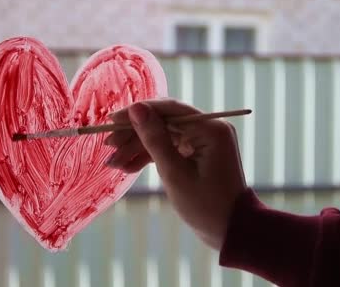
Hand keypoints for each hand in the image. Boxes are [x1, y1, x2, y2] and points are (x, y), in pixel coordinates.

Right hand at [104, 99, 246, 249]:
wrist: (231, 231)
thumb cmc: (206, 205)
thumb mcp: (175, 173)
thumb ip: (154, 139)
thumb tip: (136, 109)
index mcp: (211, 128)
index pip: (169, 109)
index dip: (138, 112)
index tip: (112, 120)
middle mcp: (210, 128)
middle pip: (164, 121)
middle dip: (135, 134)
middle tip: (108, 144)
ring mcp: (204, 141)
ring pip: (164, 135)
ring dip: (138, 148)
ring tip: (113, 163)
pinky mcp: (198, 153)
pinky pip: (171, 148)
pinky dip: (151, 157)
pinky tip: (128, 168)